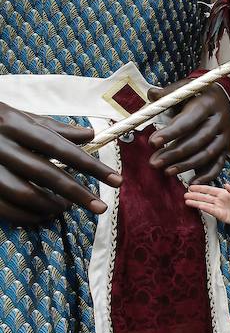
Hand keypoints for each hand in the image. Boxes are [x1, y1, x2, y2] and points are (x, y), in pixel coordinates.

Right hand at [0, 102, 121, 224]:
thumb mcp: (19, 116)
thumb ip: (54, 128)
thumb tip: (91, 136)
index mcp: (13, 122)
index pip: (59, 147)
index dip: (89, 164)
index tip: (115, 180)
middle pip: (46, 173)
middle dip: (77, 192)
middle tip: (100, 207)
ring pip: (24, 194)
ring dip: (50, 206)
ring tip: (66, 209)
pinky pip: (5, 208)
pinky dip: (27, 216)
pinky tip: (42, 216)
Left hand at [148, 83, 229, 181]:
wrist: (225, 97)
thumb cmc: (199, 93)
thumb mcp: (186, 87)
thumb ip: (169, 92)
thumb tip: (152, 95)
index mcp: (207, 104)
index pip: (187, 122)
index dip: (170, 133)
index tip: (151, 142)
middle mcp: (218, 121)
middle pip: (196, 141)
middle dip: (174, 154)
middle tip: (154, 162)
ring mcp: (224, 136)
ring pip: (206, 154)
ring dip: (186, 166)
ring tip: (166, 172)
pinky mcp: (226, 147)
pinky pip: (218, 164)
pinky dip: (207, 175)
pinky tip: (192, 183)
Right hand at [185, 181, 229, 225]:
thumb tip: (226, 184)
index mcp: (223, 193)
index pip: (209, 190)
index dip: (200, 188)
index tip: (191, 186)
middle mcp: (219, 200)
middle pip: (204, 196)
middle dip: (194, 195)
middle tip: (185, 194)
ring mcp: (218, 207)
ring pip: (205, 203)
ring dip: (196, 202)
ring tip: (186, 200)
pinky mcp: (220, 215)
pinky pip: (210, 211)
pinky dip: (204, 208)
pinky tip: (197, 206)